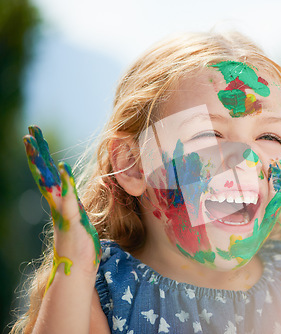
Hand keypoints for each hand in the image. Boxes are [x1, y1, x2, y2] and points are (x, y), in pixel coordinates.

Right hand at [23, 126, 100, 292]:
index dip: (43, 155)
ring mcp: (61, 213)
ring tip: (34, 142)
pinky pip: (67, 201)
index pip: (49, 174)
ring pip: (49, 184)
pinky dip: (65, 185)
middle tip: (30, 130)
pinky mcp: (70, 222)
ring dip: (42, 163)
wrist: (76, 271)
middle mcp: (57, 205)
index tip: (35, 136)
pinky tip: (64, 169)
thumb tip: (73, 195)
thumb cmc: (80, 247)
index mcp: (60, 202)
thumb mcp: (78, 220)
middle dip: (37, 152)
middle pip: (45, 174)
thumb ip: (73, 206)